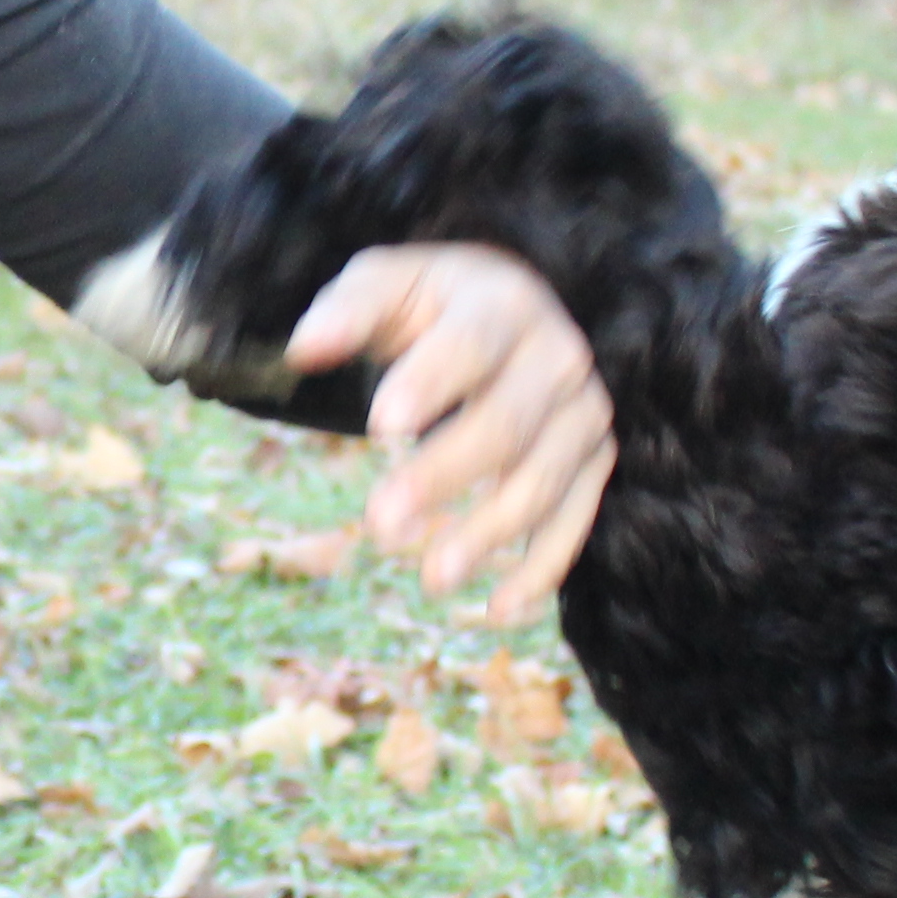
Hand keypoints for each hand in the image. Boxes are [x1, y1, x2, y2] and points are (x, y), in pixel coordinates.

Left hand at [288, 243, 611, 626]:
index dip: (430, 382)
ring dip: (489, 535)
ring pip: (543, 481)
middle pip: (506, 423)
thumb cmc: (430, 304)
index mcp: (505, 303)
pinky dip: (542, 570)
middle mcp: (558, 356)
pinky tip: (498, 612)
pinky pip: (576, 520)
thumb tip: (303, 349)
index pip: (471, 343)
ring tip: (431, 580)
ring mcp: (582, 413)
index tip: (378, 425)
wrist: (505, 313)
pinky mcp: (593, 461)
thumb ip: (348, 310)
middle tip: (380, 525)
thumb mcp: (387, 285)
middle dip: (444, 476)